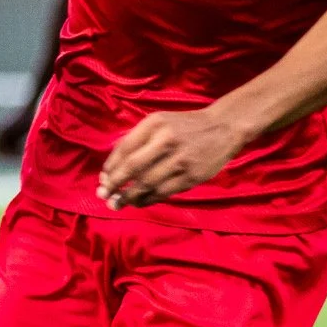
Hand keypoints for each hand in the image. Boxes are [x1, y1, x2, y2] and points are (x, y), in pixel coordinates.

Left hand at [98, 106, 246, 208]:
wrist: (224, 127)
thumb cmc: (184, 126)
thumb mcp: (160, 122)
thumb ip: (137, 139)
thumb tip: (113, 166)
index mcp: (155, 124)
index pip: (125, 148)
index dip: (111, 167)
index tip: (103, 179)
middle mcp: (166, 140)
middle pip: (133, 167)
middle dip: (115, 184)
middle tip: (103, 195)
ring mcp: (180, 160)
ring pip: (148, 183)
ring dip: (128, 196)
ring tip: (116, 204)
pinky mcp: (192, 176)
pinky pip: (164, 192)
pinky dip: (147, 200)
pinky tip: (137, 203)